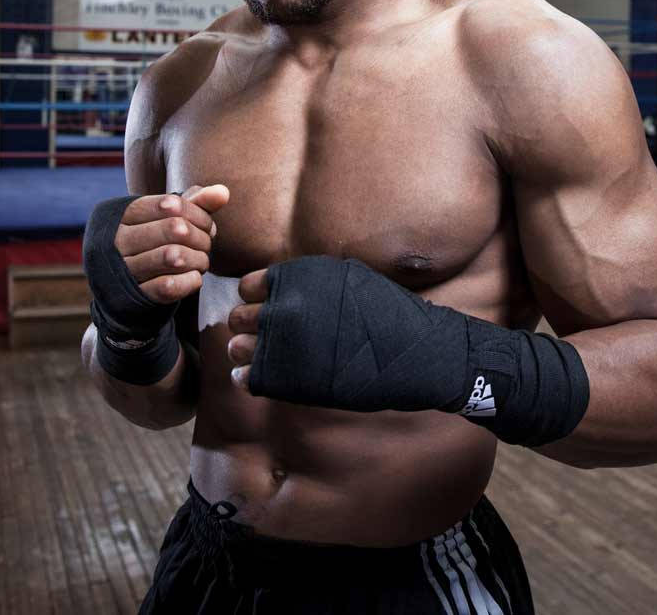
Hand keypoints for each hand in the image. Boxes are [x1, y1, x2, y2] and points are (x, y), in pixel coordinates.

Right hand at [110, 184, 228, 305]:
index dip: (200, 215)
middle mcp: (120, 240)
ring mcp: (125, 269)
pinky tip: (194, 278)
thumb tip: (223, 192)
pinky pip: (169, 287)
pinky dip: (190, 281)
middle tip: (206, 246)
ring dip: (199, 260)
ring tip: (201, 262)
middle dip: (202, 238)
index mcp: (125, 214)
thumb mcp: (169, 218)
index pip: (172, 205)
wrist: (123, 288)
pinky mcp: (135, 296)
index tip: (207, 227)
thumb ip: (196, 202)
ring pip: (174, 256)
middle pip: (176, 228)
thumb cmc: (154, 243)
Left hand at [221, 256, 588, 446]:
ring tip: (270, 362)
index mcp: (301, 275)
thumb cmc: (391, 317)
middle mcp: (286, 304)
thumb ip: (312, 283)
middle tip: (271, 342)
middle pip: (238, 315)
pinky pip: (246, 377)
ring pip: (236, 346)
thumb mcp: (351, 280)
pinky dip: (253, 380)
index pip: (249, 284)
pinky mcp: (287, 378)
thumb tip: (281, 288)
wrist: (421, 355)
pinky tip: (274, 381)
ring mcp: (284, 341)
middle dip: (250, 328)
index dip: (259, 301)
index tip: (275, 314)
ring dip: (247, 354)